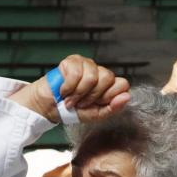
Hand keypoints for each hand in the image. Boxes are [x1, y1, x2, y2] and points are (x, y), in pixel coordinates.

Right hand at [8, 54, 130, 123]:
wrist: (50, 108)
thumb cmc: (72, 111)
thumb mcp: (94, 115)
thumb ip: (112, 108)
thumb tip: (126, 97)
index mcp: (108, 85)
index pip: (122, 83)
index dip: (110, 96)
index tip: (98, 104)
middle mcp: (99, 72)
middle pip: (108, 78)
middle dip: (92, 96)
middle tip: (81, 103)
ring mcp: (86, 65)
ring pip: (92, 76)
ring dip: (79, 93)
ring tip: (71, 99)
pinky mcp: (72, 61)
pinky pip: (76, 73)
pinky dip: (68, 87)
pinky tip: (64, 91)